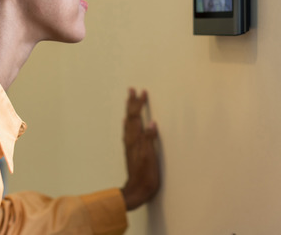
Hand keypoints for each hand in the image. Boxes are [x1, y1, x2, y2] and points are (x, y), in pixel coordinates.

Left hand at [120, 88, 160, 210]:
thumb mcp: (150, 157)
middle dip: (131, 103)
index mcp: (135, 139)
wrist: (136, 191)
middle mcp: (130, 140)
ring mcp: (129, 145)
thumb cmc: (145, 175)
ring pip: (128, 123)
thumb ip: (150, 139)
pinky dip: (129, 122)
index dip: (139, 104)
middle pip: (130, 117)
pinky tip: (129, 123)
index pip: (136, 117)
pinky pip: (128, 131)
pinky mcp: (131, 151)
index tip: (142, 92)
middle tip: (131, 90)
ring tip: (129, 102)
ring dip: (129, 111)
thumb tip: (152, 123)